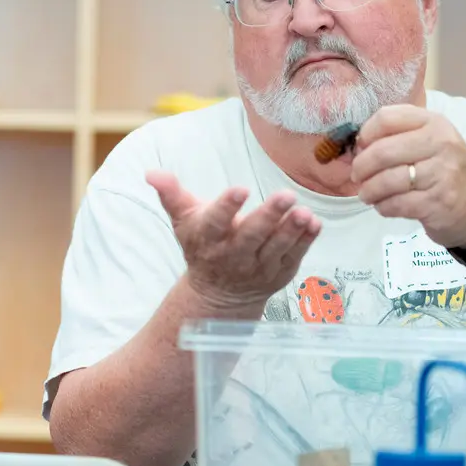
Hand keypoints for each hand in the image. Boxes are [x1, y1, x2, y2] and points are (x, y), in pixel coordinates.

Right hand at [146, 171, 320, 308]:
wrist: (219, 293)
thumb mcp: (182, 220)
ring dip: (291, 230)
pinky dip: (305, 242)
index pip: (216, 222)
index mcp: (207, 238)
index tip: (240, 189)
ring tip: (304, 212)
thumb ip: (171, 194)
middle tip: (286, 195)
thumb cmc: (201, 245)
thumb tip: (151, 172)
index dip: (227, 206)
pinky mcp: (278, 273)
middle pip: (251, 235)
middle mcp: (232, 256)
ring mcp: (257, 267)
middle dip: (269, 216)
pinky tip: (314, 223)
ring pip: (276, 247)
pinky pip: (294, 256)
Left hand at [352, 104, 465, 247]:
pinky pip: (395, 204)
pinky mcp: (439, 202)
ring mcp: (443, 174)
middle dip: (361, 167)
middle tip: (357, 176)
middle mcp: (443, 144)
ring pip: (386, 180)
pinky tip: (384, 205)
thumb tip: (358, 144)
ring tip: (367, 194)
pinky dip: (382, 206)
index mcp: (435, 123)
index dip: (366, 134)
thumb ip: (397, 135)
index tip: (361, 147)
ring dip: (368, 190)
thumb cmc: (442, 170)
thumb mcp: (428, 141)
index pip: (387, 117)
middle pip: (382, 151)